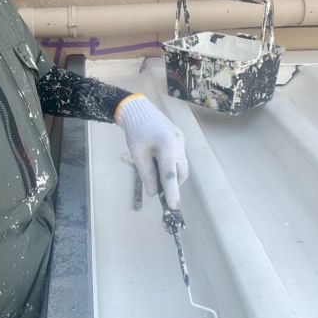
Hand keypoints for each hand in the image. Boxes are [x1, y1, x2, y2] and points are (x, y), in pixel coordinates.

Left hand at [116, 95, 187, 209]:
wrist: (139, 110)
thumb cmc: (136, 132)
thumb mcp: (137, 154)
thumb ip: (146, 174)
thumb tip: (154, 193)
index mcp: (166, 146)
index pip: (170, 174)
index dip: (172, 192)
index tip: (173, 207)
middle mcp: (178, 144)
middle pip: (180, 172)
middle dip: (172, 184)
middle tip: (159, 191)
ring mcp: (181, 141)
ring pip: (182, 166)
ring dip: (172, 176)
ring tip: (156, 174)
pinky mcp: (180, 140)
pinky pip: (179, 158)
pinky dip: (171, 165)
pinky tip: (159, 162)